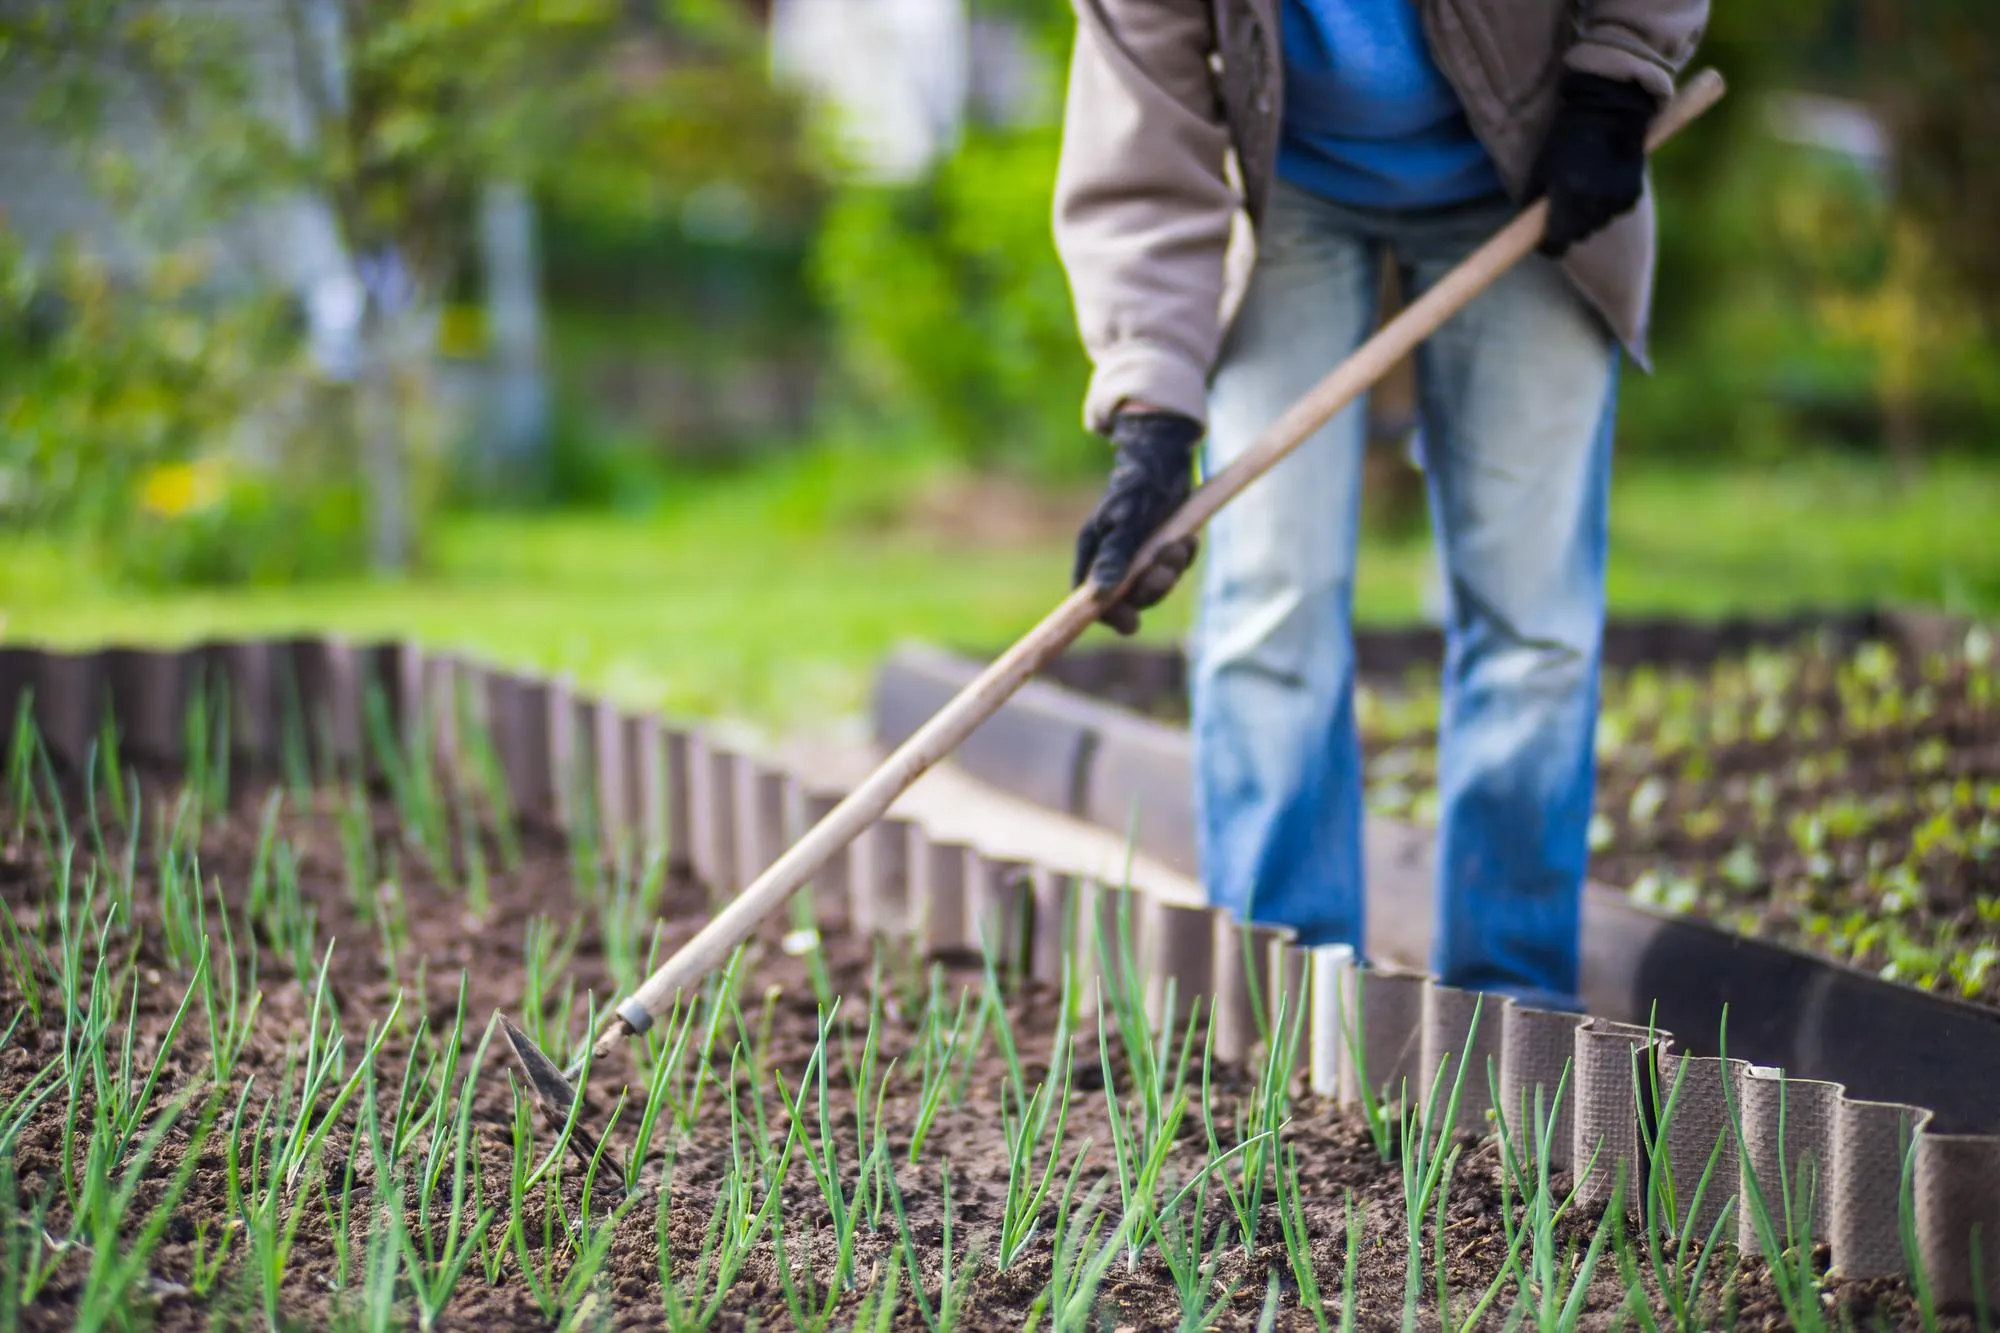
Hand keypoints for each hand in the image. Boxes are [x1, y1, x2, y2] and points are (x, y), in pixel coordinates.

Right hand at [1072, 409, 1202, 634]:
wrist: (1165, 458)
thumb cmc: (1139, 487)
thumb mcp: (1125, 522)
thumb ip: (1113, 557)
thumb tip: (1099, 595)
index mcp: (1094, 553)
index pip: (1091, 599)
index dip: (1109, 615)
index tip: (1132, 623)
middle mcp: (1114, 559)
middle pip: (1129, 599)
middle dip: (1152, 589)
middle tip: (1166, 567)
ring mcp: (1139, 556)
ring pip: (1155, 586)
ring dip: (1171, 571)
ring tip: (1179, 545)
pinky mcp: (1161, 549)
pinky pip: (1174, 569)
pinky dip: (1183, 557)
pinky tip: (1188, 539)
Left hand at [1528, 72, 1657, 257]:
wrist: (1609, 109)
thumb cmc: (1566, 138)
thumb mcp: (1540, 169)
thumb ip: (1533, 204)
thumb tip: (1530, 232)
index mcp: (1568, 196)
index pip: (1556, 244)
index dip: (1549, 246)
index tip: (1546, 242)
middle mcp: (1594, 203)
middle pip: (1578, 236)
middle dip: (1568, 228)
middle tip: (1563, 208)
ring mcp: (1616, 200)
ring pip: (1597, 225)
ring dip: (1589, 216)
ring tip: (1585, 187)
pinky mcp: (1632, 194)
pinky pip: (1614, 212)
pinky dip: (1607, 204)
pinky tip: (1604, 181)